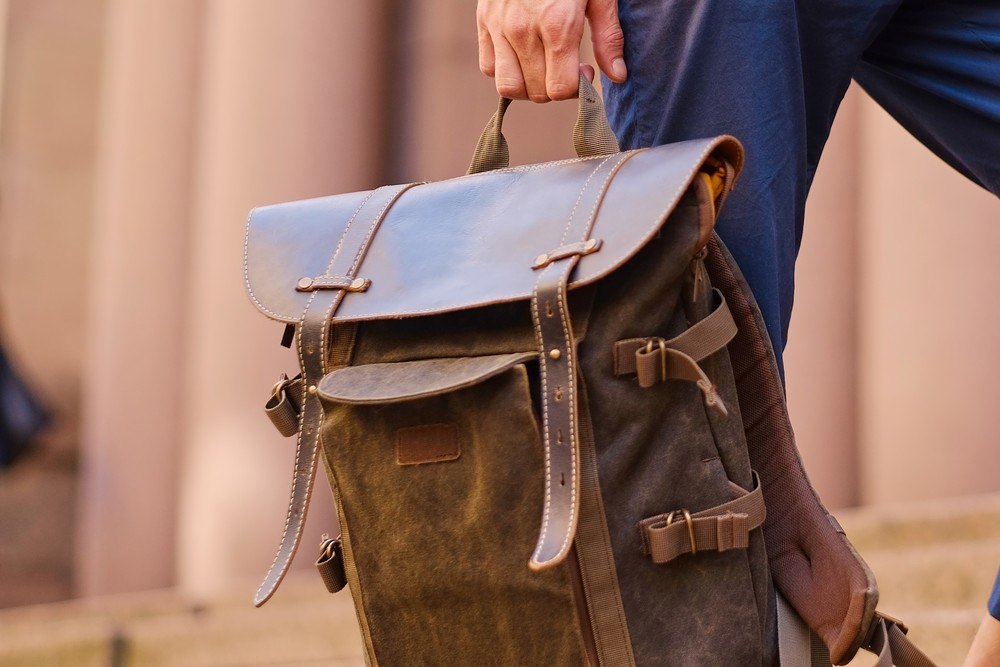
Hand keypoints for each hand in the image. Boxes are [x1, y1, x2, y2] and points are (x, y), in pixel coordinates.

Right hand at [476, 0, 626, 101]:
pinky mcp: (484, 23)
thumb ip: (608, 36)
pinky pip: (489, 67)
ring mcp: (499, 28)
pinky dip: (506, 70)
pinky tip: (523, 55)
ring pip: (509, 87)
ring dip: (529, 86)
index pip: (559, 88)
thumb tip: (617, 76)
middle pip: (537, 92)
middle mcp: (523, 31)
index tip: (585, 71)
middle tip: (567, 66)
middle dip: (556, 87)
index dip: (576, 88)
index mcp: (556, 25)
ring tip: (544, 67)